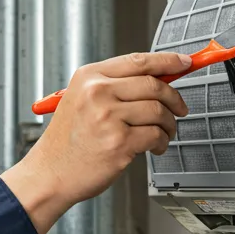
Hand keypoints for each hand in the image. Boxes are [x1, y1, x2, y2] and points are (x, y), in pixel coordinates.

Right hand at [1, 52, 191, 233]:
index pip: (138, 61)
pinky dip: (161, 142)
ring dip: (169, 124)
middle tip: (179, 108)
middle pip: (153, 84)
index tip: (184, 63)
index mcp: (89, 77)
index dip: (168, 60)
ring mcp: (108, 117)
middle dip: (174, 98)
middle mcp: (98, 93)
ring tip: (162, 133)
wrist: (50, 173)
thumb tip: (158, 79)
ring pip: (159, 111)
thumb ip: (115, 86)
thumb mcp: (81, 100)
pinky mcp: (119, 142)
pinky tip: (153, 147)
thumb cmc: (67, 141)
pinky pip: (156, 136)